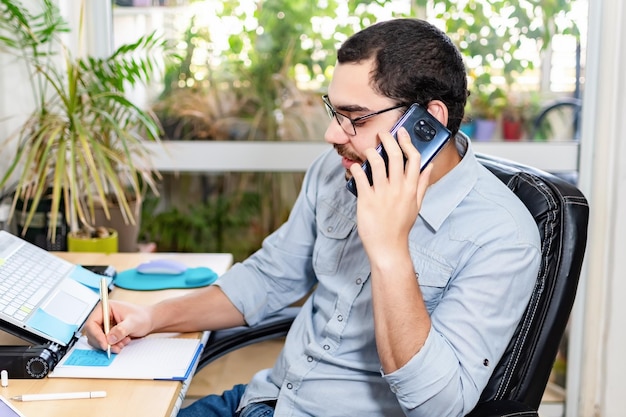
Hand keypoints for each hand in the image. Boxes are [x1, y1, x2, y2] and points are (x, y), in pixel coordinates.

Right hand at [84, 300, 153, 353]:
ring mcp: (105, 325)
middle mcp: (103, 316)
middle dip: (104, 342)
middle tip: (115, 348)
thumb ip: (122, 329)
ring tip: (124, 341)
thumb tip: (110, 338)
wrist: (149, 320)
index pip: (92, 323)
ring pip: (98, 340)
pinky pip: (105, 343)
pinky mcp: (108, 332)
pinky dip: (114, 345)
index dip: (96, 335)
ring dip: (110, 345)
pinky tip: (124, 341)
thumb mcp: (134, 322)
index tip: (105, 345)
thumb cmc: (143, 317)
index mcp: (106, 308)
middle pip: (92, 333)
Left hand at [349, 127, 431, 258]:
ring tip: (368, 150)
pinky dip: (357, 168)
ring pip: (376, 162)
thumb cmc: (400, 227)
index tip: (401, 133)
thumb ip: (422, 184)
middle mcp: (398, 188)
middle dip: (388, 139)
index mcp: (411, 188)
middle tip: (382, 134)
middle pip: (395, 155)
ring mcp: (382, 193)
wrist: (388, 247)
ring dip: (371, 152)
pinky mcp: (366, 199)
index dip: (407, 142)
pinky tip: (356, 166)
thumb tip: (429, 166)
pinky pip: (360, 177)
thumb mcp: (416, 205)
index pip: (414, 158)